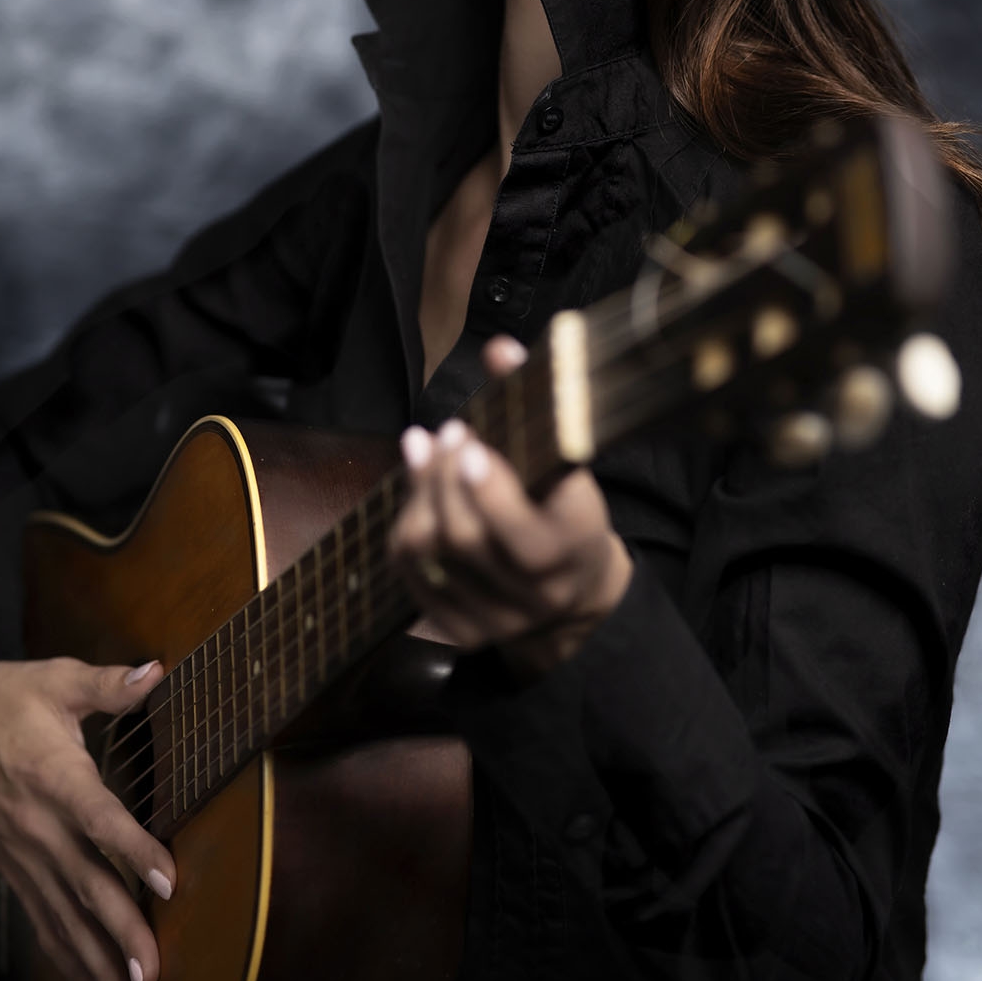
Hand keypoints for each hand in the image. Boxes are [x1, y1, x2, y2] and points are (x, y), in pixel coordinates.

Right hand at [0, 654, 173, 980]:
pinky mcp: (12, 870)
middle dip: (120, 934)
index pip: (100, 820)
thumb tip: (155, 670)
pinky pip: (43, 923)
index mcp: (54, 777)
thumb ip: (107, 685)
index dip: (135, 850)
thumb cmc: (0, 696)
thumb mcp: (54, 679)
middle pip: (85, 887)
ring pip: (63, 920)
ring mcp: (23, 855)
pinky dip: (67, 965)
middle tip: (152, 976)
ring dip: (94, 968)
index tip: (170, 881)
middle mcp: (39, 827)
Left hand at [390, 336, 632, 676]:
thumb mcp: (567, 464)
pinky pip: (412, 574)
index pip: (529, 536)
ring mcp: (498, 618)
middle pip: (468, 538)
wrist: (573, 593)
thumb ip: (535, 406)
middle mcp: (539, 592)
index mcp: (575, 548)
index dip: (491, 493)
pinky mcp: (463, 631)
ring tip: (423, 449)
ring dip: (418, 493)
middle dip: (443, 479)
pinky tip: (414, 488)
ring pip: (433, 553)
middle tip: (446, 434)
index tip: (468, 445)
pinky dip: (406, 522)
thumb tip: (498, 348)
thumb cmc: (564, 509)